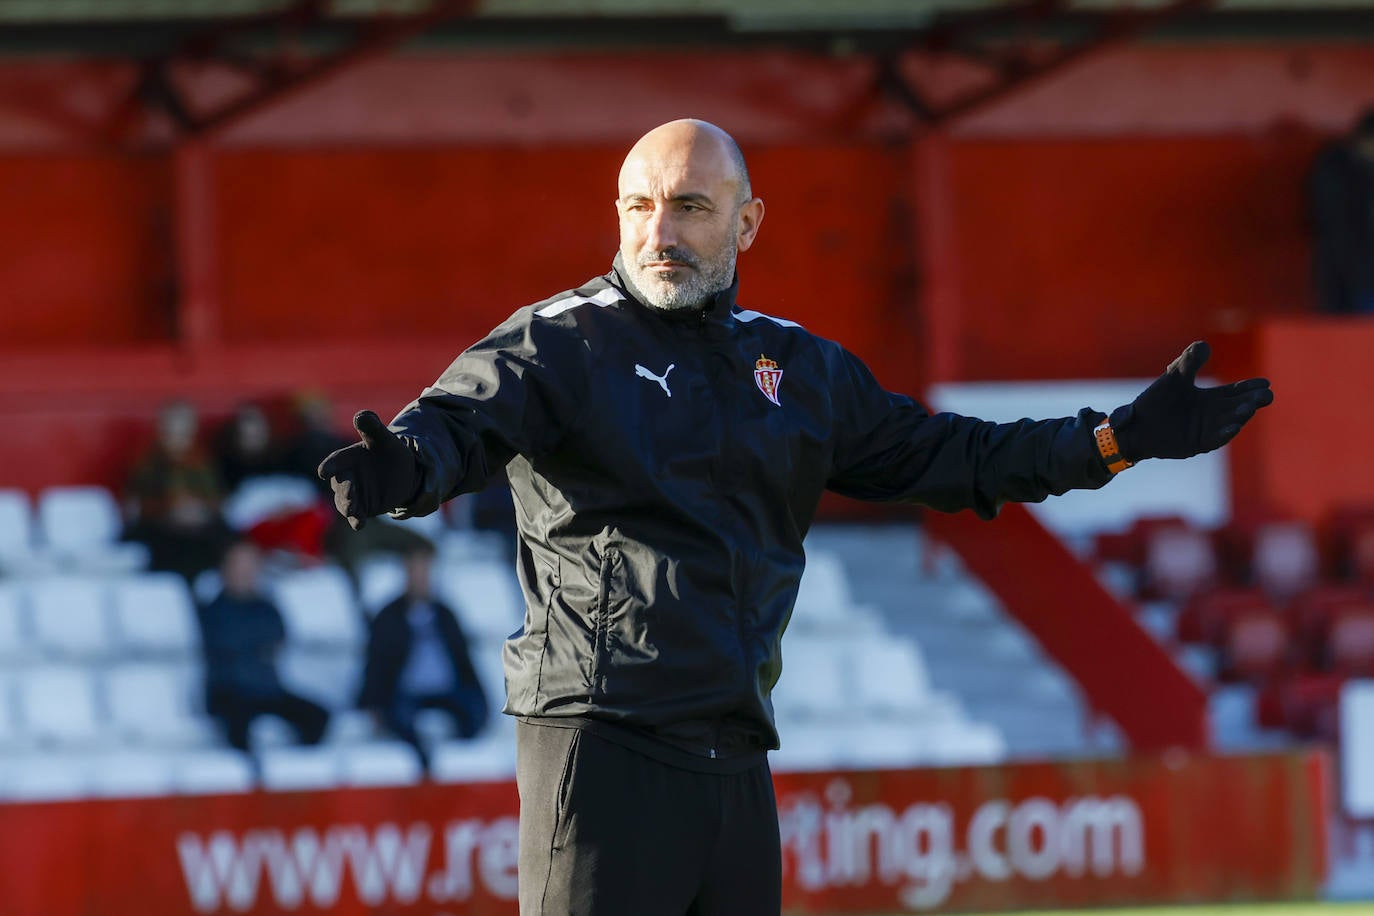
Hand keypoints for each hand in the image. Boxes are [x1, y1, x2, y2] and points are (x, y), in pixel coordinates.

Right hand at [316, 410, 420, 530]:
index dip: (330, 466)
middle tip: (349, 498)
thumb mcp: (385, 439)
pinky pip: (356, 515)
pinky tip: (358, 525)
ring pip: (345, 502)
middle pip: (340, 485)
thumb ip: (372, 427)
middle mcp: (346, 477)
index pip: (335, 461)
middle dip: (344, 492)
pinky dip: (356, 520)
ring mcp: (352, 494)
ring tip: (353, 513)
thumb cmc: (388, 451)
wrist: (402, 472)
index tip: (323, 471)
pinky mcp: (362, 508)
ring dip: (347, 507)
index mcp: (347, 458)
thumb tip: (362, 415)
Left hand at [1112, 341, 1273, 461]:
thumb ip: (1189, 362)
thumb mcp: (1175, 377)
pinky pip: (1215, 439)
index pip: (1236, 392)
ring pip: (1230, 422)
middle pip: (1238, 406)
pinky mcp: (1197, 444)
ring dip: (1241, 416)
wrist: (1136, 425)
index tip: (1266, 382)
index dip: (1250, 387)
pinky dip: (1224, 433)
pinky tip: (1233, 427)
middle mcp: (1213, 415)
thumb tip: (1205, 345)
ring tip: (1249, 408)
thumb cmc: (1156, 400)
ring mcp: (1207, 430)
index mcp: (1211, 398)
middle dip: (1252, 401)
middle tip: (1266, 395)